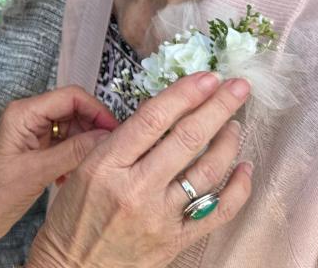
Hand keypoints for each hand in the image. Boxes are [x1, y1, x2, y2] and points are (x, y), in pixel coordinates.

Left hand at [0, 86, 118, 244]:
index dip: (96, 110)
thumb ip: (73, 152)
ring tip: (89, 167)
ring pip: (72, 127)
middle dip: (93, 128)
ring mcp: (33, 133)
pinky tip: (71, 177)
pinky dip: (74, 156)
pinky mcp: (37, 149)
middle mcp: (28, 117)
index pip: (70, 96)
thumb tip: (106, 138)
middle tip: (110, 151)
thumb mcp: (37, 172)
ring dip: (84, 145)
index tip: (114, 130)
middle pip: (73, 109)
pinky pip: (65, 143)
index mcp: (23, 113)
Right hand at [28, 73, 252, 267]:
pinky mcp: (176, 240)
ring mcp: (159, 217)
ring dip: (228, 142)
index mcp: (106, 165)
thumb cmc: (72, 217)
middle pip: (187, 139)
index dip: (184, 94)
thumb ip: (118, 144)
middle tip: (238, 87)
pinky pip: (217, 212)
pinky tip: (245, 168)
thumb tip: (159, 117)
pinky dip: (238, 189)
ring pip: (207, 172)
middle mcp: (135, 189)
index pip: (152, 120)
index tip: (206, 76)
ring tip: (235, 123)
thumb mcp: (82, 170)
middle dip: (218, 107)